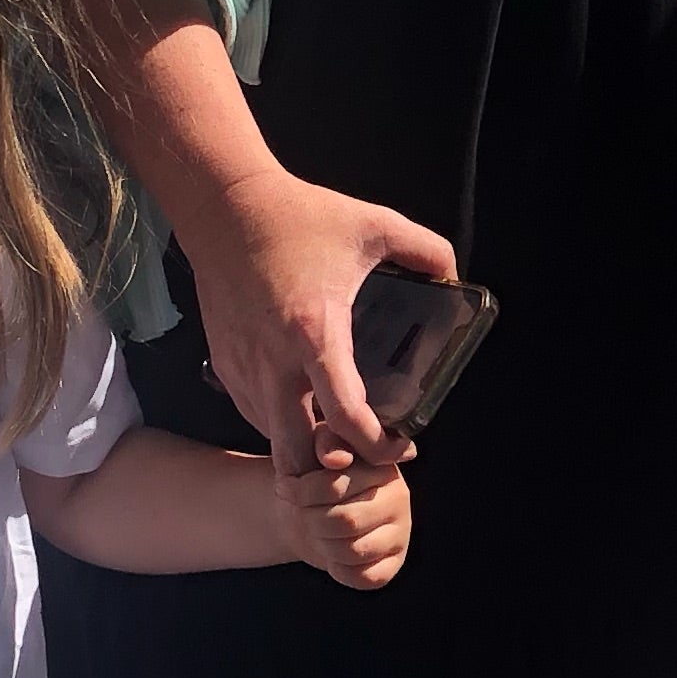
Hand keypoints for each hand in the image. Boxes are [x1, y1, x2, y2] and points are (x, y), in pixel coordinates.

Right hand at [184, 165, 453, 473]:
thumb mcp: (373, 225)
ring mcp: (244, 369)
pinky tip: (306, 405)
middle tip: (364, 453)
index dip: (379, 445)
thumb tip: (452, 275)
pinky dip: (281, 425)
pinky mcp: (224, 366)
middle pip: (298, 456)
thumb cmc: (297, 217)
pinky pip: (255, 416)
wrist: (225, 207)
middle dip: (333, 469)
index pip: (347, 418)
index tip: (403, 444)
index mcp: (315, 334)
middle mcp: (274, 364)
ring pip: (273, 441)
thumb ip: (425, 249)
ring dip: (306, 450)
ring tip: (338, 434)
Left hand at [274, 443, 411, 590]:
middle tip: (303, 513)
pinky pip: (363, 578)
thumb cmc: (314, 474)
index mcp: (381, 464)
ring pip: (352, 551)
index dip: (300, 491)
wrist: (314, 508)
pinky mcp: (394, 563)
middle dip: (311, 521)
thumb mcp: (314, 446)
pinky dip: (339, 571)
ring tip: (319, 532)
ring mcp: (400, 532)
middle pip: (344, 522)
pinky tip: (334, 554)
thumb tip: (337, 460)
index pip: (335, 485)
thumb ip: (325, 442)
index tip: (284, 487)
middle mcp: (399, 497)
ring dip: (323, 545)